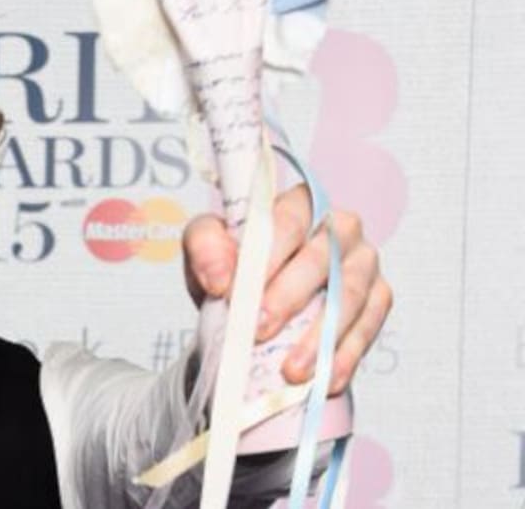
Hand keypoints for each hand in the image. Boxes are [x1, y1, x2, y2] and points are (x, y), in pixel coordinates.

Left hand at [181, 184, 392, 394]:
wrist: (251, 300)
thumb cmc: (234, 265)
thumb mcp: (205, 248)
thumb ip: (205, 248)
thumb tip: (220, 279)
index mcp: (299, 204)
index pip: (287, 222)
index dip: (264, 257)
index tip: (237, 292)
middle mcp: (340, 227)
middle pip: (320, 260)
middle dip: (287, 299)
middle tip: (257, 331)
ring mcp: (364, 263)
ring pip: (348, 297)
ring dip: (319, 337)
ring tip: (291, 370)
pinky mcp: (378, 298)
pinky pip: (368, 328)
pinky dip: (345, 356)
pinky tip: (325, 380)